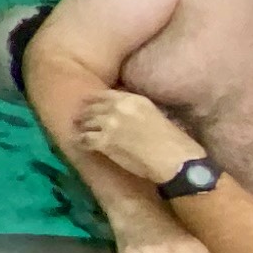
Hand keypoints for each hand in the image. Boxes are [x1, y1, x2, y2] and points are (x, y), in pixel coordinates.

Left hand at [71, 90, 204, 186]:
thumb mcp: (154, 114)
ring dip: (83, 128)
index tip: (87, 102)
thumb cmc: (171, 140)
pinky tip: (81, 144)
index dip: (94, 99)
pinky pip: (84, 139)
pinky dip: (81, 142)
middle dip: (85, 114)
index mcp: (133, 99)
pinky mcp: (104, 142)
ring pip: (86, 122)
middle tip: (80, 119)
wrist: (172, 158)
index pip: (105, 95)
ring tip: (80, 132)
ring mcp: (109, 124)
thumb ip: (135, 110)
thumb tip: (124, 113)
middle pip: (92, 108)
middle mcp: (118, 108)